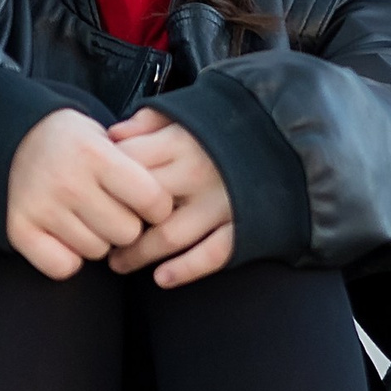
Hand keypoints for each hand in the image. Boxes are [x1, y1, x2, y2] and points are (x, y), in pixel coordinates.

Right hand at [4, 108, 172, 279]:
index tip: (149, 203)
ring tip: (87, 216)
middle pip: (127, 233)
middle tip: (113, 209)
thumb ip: (140, 164)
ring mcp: (42, 207)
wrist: (20, 137)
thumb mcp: (111, 138)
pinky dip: (68, 260)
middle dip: (127, 225)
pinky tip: (67, 236)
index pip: (152, 200)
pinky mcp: (20, 229)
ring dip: (98, 241)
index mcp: (96, 154)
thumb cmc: (78, 144)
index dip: (158, 207)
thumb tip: (169, 206)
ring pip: (97, 252)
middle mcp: (68, 181)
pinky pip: (63, 268)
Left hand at [102, 106, 236, 286]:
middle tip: (97, 235)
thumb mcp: (192, 111)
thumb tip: (112, 135)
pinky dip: (184, 270)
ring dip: (138, 255)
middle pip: (141, 205)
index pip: (127, 164)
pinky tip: (162, 279)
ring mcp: (221, 204)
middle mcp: (199, 173)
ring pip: (167, 237)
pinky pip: (210, 256)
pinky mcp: (244, 227)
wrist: (297, 138)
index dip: (104, 180)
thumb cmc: (234, 125)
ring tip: (118, 262)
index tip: (94, 192)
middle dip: (114, 223)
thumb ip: (151, 120)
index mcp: (183, 141)